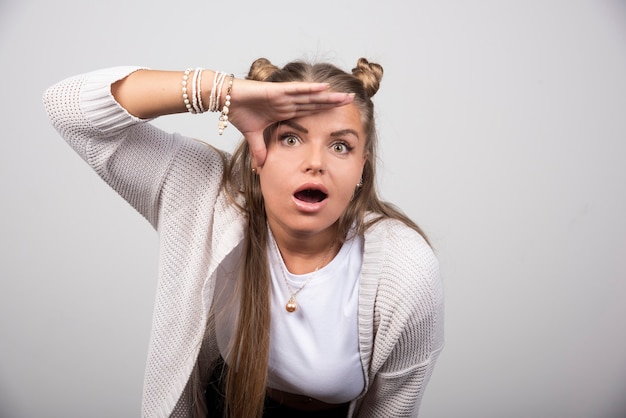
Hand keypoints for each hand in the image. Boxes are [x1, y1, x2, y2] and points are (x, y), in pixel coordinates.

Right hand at [227, 79, 353, 166]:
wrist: (224, 101)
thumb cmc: (238, 112)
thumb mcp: (253, 136)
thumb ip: (259, 150)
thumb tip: (261, 167)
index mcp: (285, 111)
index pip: (310, 112)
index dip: (325, 112)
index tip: (340, 115)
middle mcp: (288, 102)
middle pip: (316, 103)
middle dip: (333, 103)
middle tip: (352, 102)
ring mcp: (284, 96)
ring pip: (311, 96)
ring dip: (328, 96)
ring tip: (345, 96)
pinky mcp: (276, 91)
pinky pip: (297, 90)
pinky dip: (310, 90)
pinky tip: (325, 88)